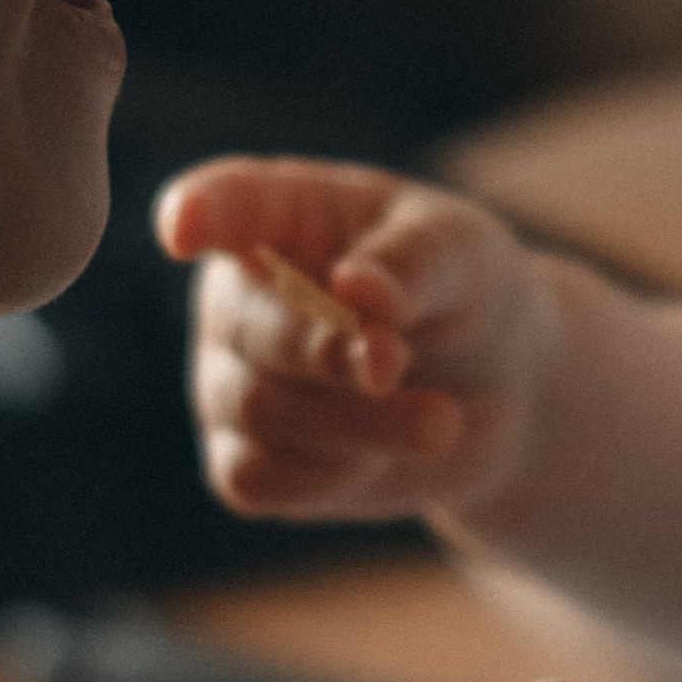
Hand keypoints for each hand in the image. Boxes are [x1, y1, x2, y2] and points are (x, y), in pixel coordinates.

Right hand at [156, 154, 559, 531]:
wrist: (497, 392)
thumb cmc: (465, 293)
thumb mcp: (462, 255)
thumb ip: (411, 264)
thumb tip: (355, 291)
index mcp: (280, 212)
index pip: (225, 201)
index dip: (199, 212)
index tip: (185, 228)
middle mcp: (237, 296)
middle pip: (252, 329)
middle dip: (329, 353)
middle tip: (397, 363)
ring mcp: (229, 381)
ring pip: (261, 411)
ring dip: (361, 422)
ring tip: (441, 419)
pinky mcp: (243, 463)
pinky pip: (259, 480)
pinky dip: (333, 475)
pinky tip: (382, 456)